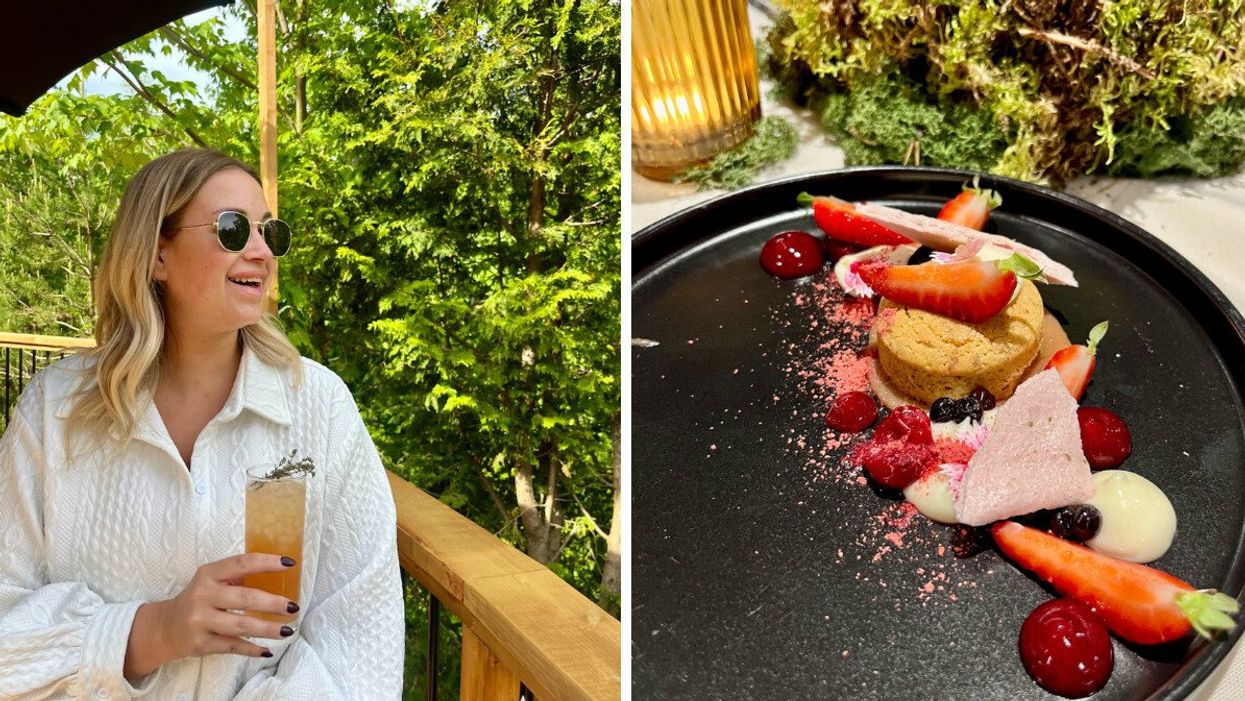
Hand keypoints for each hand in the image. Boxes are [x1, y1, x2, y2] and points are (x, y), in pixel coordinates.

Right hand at [124, 553, 299, 680]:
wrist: (166, 627)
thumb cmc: (199, 599)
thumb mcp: (211, 580)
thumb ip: (237, 576)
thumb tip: (278, 572)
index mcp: (208, 574)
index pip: (241, 563)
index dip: (266, 562)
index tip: (289, 564)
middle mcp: (202, 596)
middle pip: (245, 598)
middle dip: (273, 603)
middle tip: (293, 606)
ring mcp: (200, 621)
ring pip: (242, 625)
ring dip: (268, 629)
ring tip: (287, 630)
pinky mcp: (201, 644)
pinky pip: (233, 646)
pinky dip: (252, 648)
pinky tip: (267, 649)